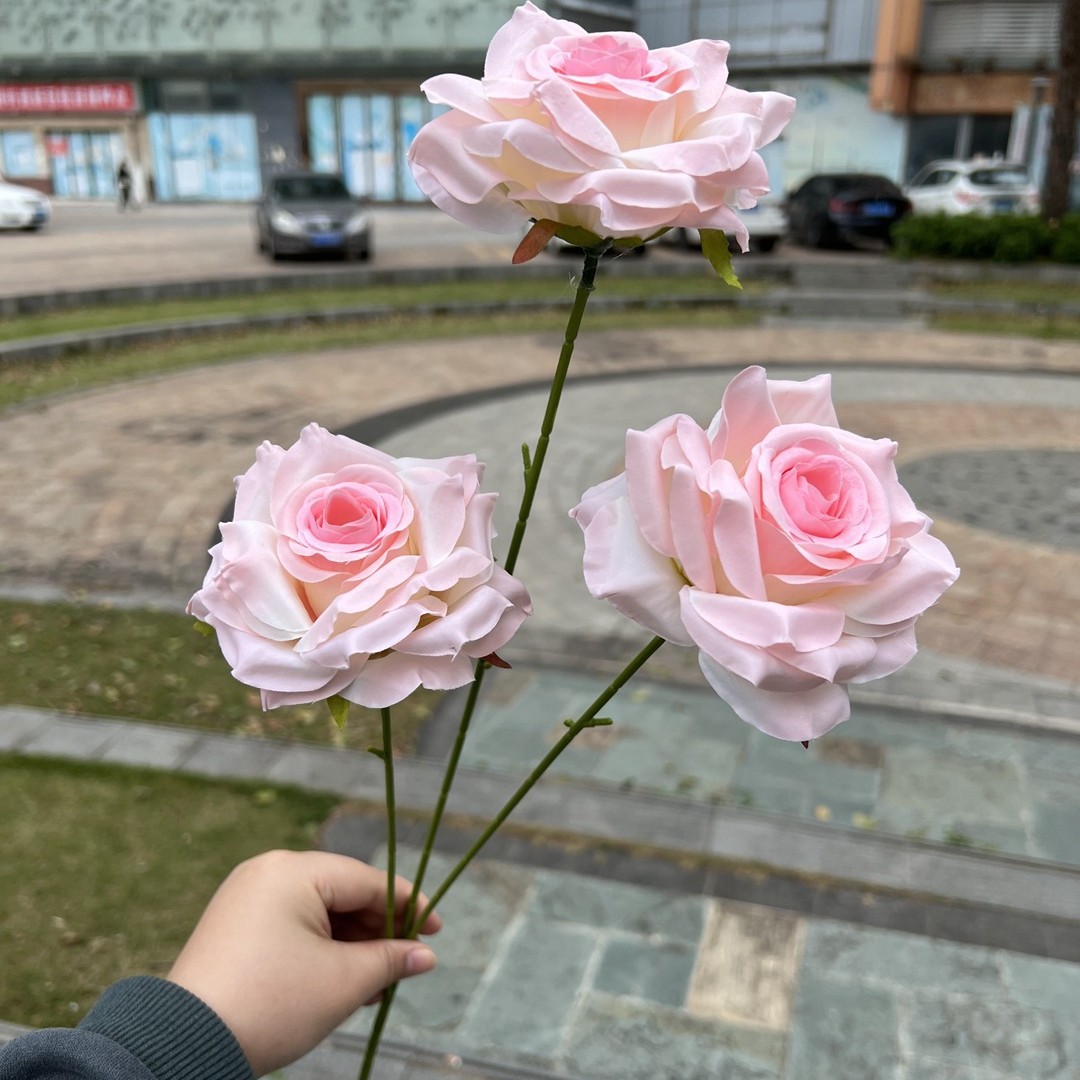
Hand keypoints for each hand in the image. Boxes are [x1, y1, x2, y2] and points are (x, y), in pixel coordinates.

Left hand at [167, 850, 441, 1076]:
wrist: (185, 1044)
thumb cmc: (271, 1004)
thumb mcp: (343, 982)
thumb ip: (390, 960)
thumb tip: (425, 955)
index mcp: (293, 870)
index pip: (367, 880)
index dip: (408, 906)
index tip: (436, 931)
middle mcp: (268, 871)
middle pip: (342, 893)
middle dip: (377, 931)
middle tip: (405, 966)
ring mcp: (246, 897)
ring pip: (318, 911)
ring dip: (351, 944)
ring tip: (373, 985)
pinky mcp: (233, 925)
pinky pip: (291, 924)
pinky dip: (320, 948)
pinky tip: (339, 981)